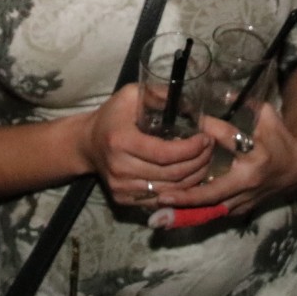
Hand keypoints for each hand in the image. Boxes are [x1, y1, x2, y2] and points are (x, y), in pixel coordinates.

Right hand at [80, 84, 211, 206]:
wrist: (86, 144)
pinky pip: (160, 200)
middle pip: (171, 175)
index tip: (205, 138)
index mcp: (121, 141)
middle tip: (210, 149)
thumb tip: (190, 105)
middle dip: (198, 162)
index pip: (165, 154)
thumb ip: (159, 95)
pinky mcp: (124, 200)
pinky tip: (189, 176)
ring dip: (193, 178)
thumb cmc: (112, 116)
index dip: (190, 149)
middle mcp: (120, 168)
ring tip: (204, 162)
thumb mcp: (130, 95)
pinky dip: (179, 191)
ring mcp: (121, 188)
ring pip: (170, 191)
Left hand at [155, 104, 296, 215]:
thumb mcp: (267, 115)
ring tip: (160, 207)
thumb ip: (245, 104)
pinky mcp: (242, 209)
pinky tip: (172, 213)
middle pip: (214, 191)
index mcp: (256, 154)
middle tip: (161, 195)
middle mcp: (249, 180)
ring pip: (212, 208)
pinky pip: (215, 213)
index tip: (186, 123)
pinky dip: (195, 213)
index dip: (208, 129)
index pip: (227, 140)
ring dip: (186, 209)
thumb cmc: (279, 138)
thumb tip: (217, 91)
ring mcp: (245, 198)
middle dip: (187, 196)